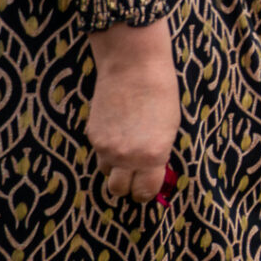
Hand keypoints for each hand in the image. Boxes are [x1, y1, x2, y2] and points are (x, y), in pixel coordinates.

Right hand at [87, 20, 178, 200]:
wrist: (134, 66)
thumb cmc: (161, 93)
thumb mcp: (169, 127)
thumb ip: (157, 153)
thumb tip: (150, 170)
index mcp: (152, 156)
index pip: (145, 191)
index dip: (145, 193)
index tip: (146, 191)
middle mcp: (127, 157)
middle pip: (118, 190)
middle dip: (126, 186)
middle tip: (134, 177)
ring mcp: (106, 147)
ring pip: (106, 171)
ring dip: (115, 167)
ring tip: (126, 150)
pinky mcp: (92, 135)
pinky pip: (99, 152)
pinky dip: (106, 149)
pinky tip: (118, 131)